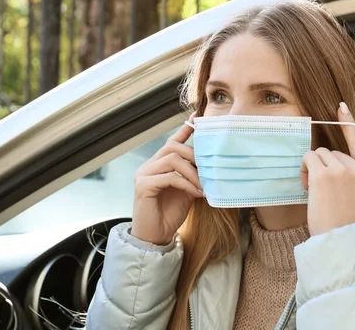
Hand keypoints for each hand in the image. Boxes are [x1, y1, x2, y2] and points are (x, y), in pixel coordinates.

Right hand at [131, 113, 203, 244]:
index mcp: (159, 164)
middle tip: (209, 169)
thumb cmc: (171, 214)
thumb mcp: (187, 190)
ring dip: (192, 172)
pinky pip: (169, 177)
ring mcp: (143, 175)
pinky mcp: (143, 186)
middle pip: (173, 146)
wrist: (156, 236)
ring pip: (172, 159)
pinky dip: (186, 184)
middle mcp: (149, 166)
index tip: (199, 118)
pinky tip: (196, 194)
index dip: (185, 129)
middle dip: (194, 155)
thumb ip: (193, 175)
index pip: (172, 141)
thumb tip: (211, 163)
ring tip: (203, 185)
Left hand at [301, 102, 354, 235]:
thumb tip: (331, 156)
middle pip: (332, 151)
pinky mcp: (324, 174)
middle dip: (324, 166)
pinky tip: (309, 186)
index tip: (341, 107)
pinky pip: (308, 158)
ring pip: (319, 154)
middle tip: (323, 190)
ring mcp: (342, 170)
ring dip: (313, 168)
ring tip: (317, 191)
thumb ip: (353, 174)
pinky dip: (304, 168)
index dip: (348, 122)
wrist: (340, 240)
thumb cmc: (345, 221)